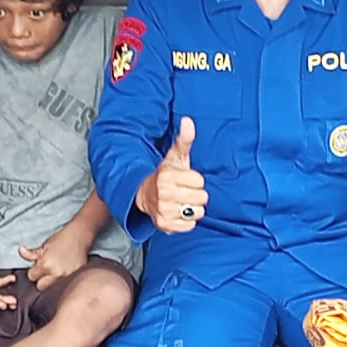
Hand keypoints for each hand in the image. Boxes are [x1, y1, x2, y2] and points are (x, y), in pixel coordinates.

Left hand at [20, 226, 91, 290]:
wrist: (80, 236)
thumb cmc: (61, 239)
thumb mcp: (44, 245)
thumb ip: (31, 253)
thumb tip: (20, 251)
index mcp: (46, 265)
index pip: (31, 277)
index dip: (33, 271)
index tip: (38, 267)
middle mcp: (56, 274)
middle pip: (40, 287)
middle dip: (41, 279)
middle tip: (46, 271)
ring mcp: (66, 278)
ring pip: (51, 289)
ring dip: (51, 283)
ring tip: (54, 273)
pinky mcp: (75, 279)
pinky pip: (64, 286)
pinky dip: (61, 282)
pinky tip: (62, 274)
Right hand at [136, 117, 207, 233]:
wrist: (144, 194)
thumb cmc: (165, 175)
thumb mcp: (174, 156)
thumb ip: (184, 139)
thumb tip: (188, 121)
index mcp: (167, 176)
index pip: (199, 181)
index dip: (196, 180)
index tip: (186, 179)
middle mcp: (164, 194)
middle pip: (201, 198)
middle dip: (197, 194)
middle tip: (185, 191)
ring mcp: (163, 211)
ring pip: (198, 212)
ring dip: (193, 208)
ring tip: (182, 202)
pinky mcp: (165, 225)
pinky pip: (190, 226)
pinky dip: (187, 221)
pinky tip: (178, 212)